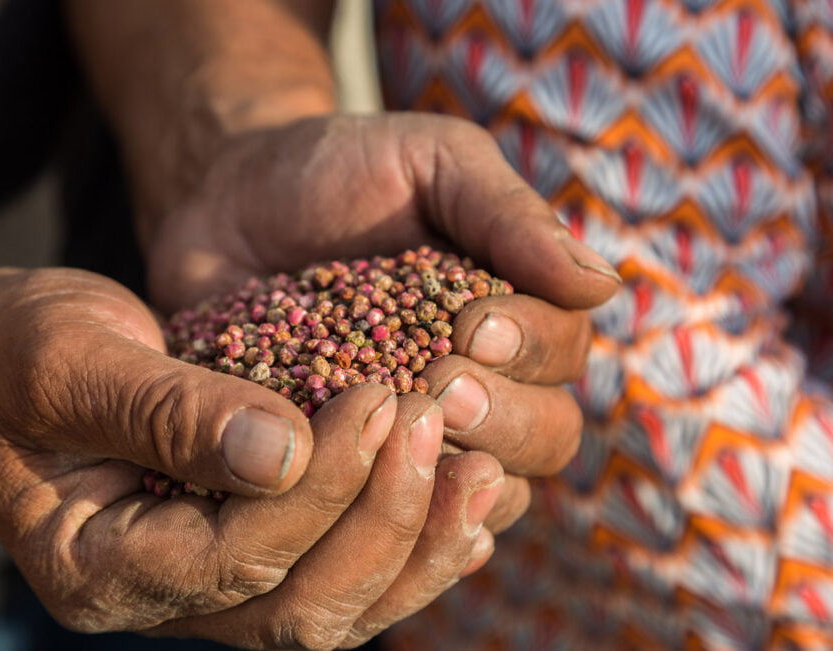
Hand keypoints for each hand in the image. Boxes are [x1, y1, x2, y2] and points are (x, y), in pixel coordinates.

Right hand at [0, 266, 499, 645]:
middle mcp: (162, 599)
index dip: (317, 487)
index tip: (380, 398)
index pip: (232, 558)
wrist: (2, 353)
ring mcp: (210, 586)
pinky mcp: (251, 551)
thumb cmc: (17, 349)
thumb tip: (284, 452)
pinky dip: (410, 547)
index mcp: (99, 568)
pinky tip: (468, 504)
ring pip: (335, 608)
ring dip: (416, 543)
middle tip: (435, 426)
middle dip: (382, 520)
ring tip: (483, 471)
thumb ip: (169, 409)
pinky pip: (342, 577)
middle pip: (299, 608)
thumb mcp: (71, 360)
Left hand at [140, 113, 620, 531]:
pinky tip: (376, 507)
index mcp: (516, 316)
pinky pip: (404, 522)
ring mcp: (422, 436)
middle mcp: (486, 387)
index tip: (475, 325)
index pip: (564, 355)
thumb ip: (506, 216)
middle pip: (544, 436)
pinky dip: (404, 524)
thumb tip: (606, 284)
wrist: (226, 205)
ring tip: (402, 428)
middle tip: (438, 381)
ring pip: (485, 491)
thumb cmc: (339, 174)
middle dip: (502, 415)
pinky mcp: (355, 470)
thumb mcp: (429, 164)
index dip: (533, 350)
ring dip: (457, 474)